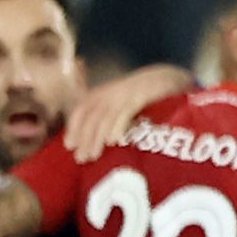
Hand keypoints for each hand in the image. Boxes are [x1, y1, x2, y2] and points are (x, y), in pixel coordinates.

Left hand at [65, 63, 194, 159]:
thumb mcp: (123, 102)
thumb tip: (100, 140)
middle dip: (84, 138)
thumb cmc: (145, 94)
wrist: (167, 77)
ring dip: (96, 138)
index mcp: (103, 93)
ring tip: (93, 156)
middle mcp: (110, 93)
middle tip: (81, 158)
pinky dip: (117, 126)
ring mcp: (124, 94)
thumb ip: (111, 116)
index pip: (81, 110)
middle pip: (90, 116)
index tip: (69, 146)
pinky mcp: (139, 96)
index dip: (74, 127)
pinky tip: (114, 141)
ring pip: (104, 117)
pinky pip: (124, 112)